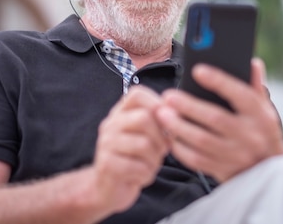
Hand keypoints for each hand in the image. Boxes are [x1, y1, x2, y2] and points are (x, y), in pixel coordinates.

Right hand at [92, 86, 170, 213]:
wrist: (109, 188)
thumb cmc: (134, 159)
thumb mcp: (146, 136)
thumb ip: (158, 122)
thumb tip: (176, 113)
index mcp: (120, 113)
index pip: (137, 94)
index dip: (157, 103)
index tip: (167, 120)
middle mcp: (111, 124)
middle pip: (144, 118)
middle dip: (161, 138)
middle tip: (161, 150)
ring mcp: (106, 144)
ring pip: (143, 144)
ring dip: (154, 159)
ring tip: (150, 165)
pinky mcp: (107, 164)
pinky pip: (138, 166)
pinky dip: (146, 174)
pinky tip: (141, 176)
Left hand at [156, 58, 282, 182]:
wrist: (269, 173)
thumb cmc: (261, 131)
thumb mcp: (264, 109)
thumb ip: (255, 86)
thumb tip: (252, 62)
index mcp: (260, 115)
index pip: (241, 95)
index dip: (219, 81)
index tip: (197, 70)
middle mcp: (249, 135)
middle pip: (215, 118)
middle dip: (189, 106)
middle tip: (168, 96)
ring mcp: (236, 155)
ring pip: (202, 140)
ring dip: (178, 126)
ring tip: (162, 113)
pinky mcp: (223, 170)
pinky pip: (197, 160)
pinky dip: (180, 148)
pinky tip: (169, 135)